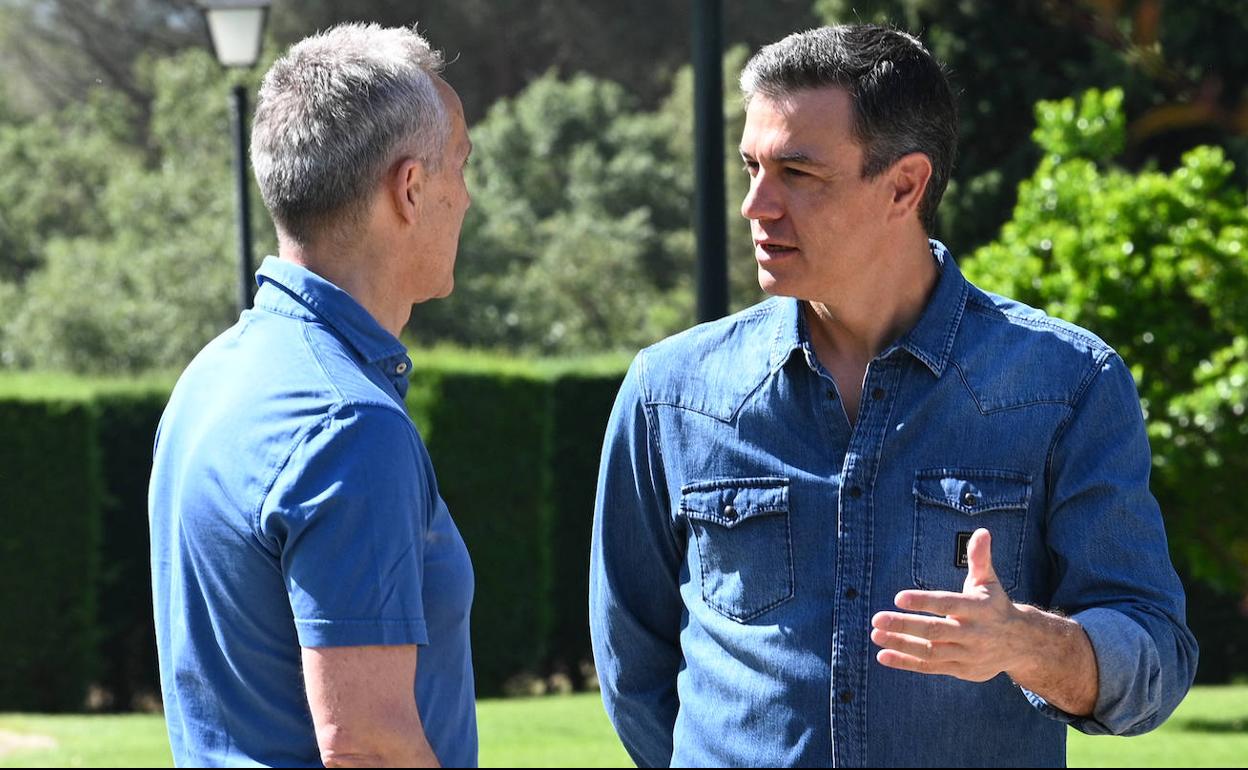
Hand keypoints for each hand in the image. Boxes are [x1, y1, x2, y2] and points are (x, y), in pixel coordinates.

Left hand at [870, 528, 1027, 681]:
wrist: (1022, 644)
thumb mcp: (989, 581)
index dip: (924, 602)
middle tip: (877, 618)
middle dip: (905, 625)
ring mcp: (968, 655)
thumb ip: (980, 558)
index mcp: (979, 609)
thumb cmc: (995, 606)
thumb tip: (981, 532)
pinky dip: (906, 663)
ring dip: (901, 645)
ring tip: (876, 635)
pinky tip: (883, 655)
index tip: (898, 597)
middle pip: (936, 631)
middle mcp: (974, 634)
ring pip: (931, 652)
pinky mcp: (961, 670)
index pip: (948, 604)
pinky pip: (930, 667)